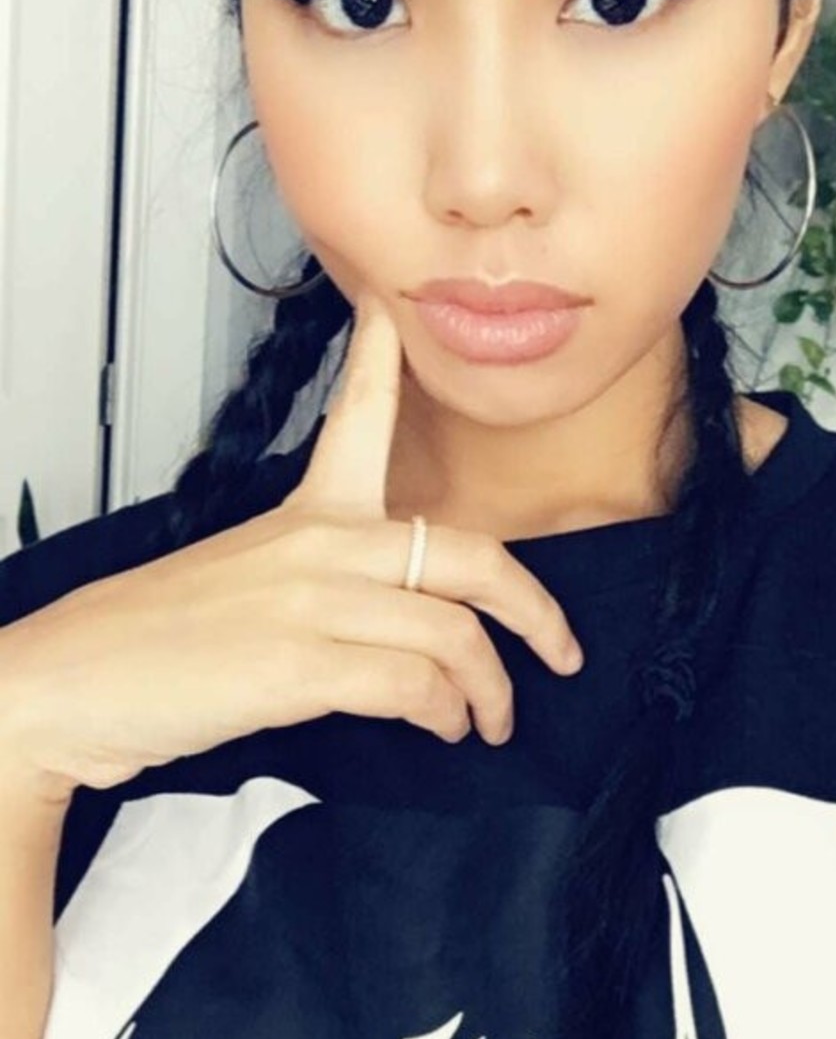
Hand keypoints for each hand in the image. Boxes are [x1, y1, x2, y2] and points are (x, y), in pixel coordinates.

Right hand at [0, 290, 583, 803]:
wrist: (70, 684)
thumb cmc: (150, 644)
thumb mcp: (245, 586)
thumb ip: (324, 589)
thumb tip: (396, 633)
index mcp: (304, 516)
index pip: (358, 418)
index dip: (385, 360)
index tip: (396, 309)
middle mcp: (319, 546)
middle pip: (469, 556)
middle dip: (537, 610)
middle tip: (562, 651)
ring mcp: (312, 602)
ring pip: (455, 633)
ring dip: (490, 690)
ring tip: (488, 721)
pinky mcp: (300, 665)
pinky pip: (415, 684)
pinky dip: (442, 712)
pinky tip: (442, 729)